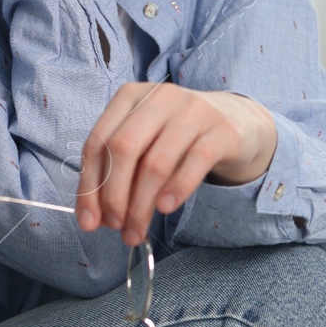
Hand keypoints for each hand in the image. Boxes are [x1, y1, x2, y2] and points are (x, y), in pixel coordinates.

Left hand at [75, 83, 277, 245]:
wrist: (237, 120)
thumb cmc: (179, 136)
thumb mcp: (145, 143)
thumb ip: (117, 172)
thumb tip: (93, 217)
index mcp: (131, 96)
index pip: (98, 142)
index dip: (89, 185)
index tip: (89, 221)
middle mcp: (160, 97)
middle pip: (123, 149)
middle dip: (113, 195)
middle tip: (116, 227)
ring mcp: (193, 110)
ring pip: (156, 162)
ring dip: (141, 204)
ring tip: (137, 230)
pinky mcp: (221, 130)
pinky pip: (194, 163)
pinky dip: (176, 189)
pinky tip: (165, 208)